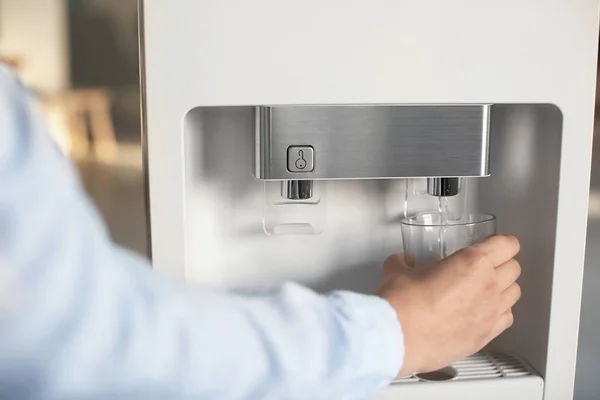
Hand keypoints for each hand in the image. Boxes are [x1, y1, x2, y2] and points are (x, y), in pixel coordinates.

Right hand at [376, 235, 521, 376]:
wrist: (400, 337)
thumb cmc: (404, 303)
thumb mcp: (399, 271)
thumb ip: (405, 263)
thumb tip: (403, 261)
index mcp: (473, 262)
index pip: (507, 244)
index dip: (501, 242)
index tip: (492, 243)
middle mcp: (488, 285)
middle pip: (514, 268)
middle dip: (502, 263)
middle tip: (485, 265)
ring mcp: (491, 312)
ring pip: (514, 293)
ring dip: (504, 288)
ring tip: (486, 289)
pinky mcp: (487, 336)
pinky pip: (507, 318)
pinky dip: (500, 313)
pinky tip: (484, 313)